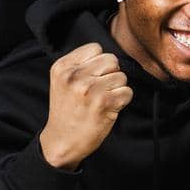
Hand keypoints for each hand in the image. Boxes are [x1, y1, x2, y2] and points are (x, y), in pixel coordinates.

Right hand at [38, 42, 133, 170]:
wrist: (62, 141)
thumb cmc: (67, 110)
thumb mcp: (63, 81)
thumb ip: (81, 64)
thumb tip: (110, 56)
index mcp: (63, 67)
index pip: (96, 48)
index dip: (99, 63)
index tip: (92, 77)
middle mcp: (74, 76)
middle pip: (112, 60)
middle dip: (111, 74)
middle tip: (100, 90)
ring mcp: (89, 89)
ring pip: (122, 76)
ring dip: (117, 89)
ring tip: (102, 100)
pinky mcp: (103, 103)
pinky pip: (127, 92)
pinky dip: (122, 101)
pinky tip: (108, 108)